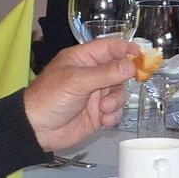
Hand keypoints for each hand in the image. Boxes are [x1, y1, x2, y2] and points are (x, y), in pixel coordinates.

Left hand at [23, 38, 137, 149]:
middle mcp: (91, 75)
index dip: (125, 50)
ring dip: (115, 101)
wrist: (36, 130)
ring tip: (103, 109)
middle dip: (123, 80)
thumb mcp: (77, 82)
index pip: (109, 48)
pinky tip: (102, 121)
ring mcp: (95, 95)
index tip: (141, 56)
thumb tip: (131, 66)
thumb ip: (106, 74)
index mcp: (82, 59)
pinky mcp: (98, 113)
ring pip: (119, 93)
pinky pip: (115, 111)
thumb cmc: (50, 98)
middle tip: (128, 84)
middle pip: (119, 71)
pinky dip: (112, 116)